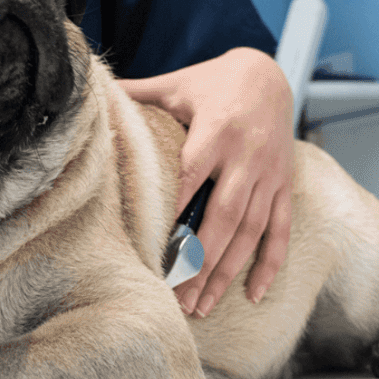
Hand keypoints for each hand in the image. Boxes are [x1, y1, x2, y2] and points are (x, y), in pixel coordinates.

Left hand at [119, 47, 293, 317]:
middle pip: (224, 217)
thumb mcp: (176, 84)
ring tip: (203, 306)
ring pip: (251, 231)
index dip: (174, 214)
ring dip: (227, 272)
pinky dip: (270, 264)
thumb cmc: (213, 81)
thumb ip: (139, 94)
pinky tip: (254, 296)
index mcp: (216, 130)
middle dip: (201, 262)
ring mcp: (270, 174)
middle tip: (179, 300)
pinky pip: (281, 229)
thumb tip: (94, 94)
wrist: (269, 72)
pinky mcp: (284, 184)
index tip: (153, 251)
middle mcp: (247, 156)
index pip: (192, 178)